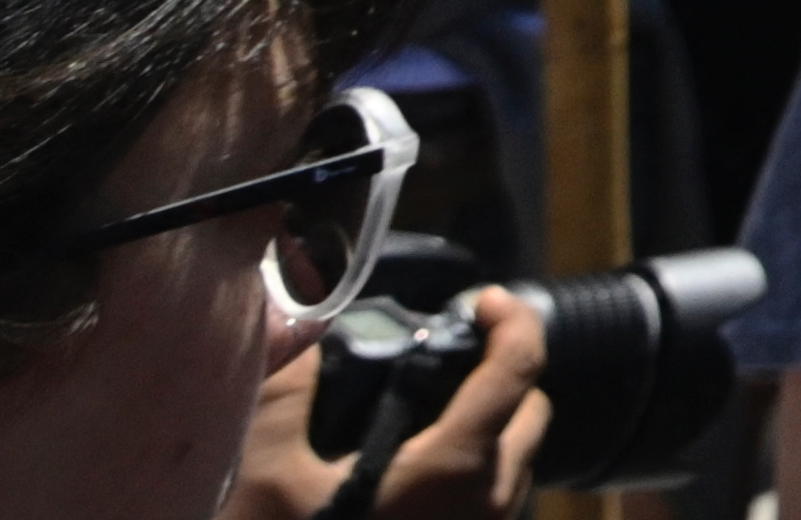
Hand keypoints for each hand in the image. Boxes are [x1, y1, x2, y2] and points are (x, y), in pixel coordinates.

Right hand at [232, 282, 545, 517]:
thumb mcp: (270, 480)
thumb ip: (288, 397)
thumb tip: (304, 331)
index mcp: (458, 465)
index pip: (519, 366)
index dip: (512, 319)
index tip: (483, 301)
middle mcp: (490, 500)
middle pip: (531, 412)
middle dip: (503, 374)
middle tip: (448, 359)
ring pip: (515, 464)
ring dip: (488, 430)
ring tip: (422, 419)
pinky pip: (492, 505)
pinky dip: (471, 476)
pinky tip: (410, 479)